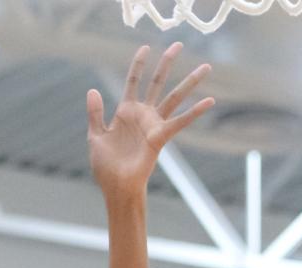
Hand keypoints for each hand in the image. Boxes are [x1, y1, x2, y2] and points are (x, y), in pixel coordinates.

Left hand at [87, 44, 213, 198]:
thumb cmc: (105, 167)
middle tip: (178, 45)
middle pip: (157, 83)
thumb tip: (92, 90)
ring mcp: (153, 125)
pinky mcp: (160, 137)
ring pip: (174, 97)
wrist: (115, 187)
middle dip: (167, 63)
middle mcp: (142, 115)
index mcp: (126, 112)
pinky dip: (194, 112)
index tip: (145, 47)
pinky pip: (180, 122)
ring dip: (190, 82)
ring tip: (206, 67)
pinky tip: (210, 101)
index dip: (139, 64)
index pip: (133, 81)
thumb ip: (95, 114)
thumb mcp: (95, 137)